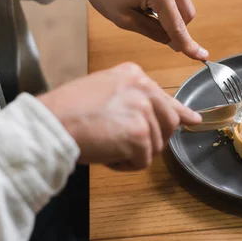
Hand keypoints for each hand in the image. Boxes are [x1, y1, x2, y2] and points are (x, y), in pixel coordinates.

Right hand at [38, 62, 201, 169]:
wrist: (49, 124)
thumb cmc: (68, 112)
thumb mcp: (105, 92)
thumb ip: (137, 99)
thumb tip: (183, 117)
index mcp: (134, 75)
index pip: (166, 98)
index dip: (179, 114)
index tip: (191, 121)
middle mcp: (143, 87)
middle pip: (168, 124)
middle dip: (152, 139)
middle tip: (126, 145)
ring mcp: (142, 110)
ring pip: (156, 145)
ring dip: (134, 154)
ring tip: (106, 145)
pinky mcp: (139, 134)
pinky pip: (143, 161)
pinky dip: (125, 166)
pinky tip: (106, 155)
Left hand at [70, 0, 208, 60]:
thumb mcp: (123, 18)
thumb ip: (152, 32)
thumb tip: (170, 40)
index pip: (178, 26)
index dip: (188, 45)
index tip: (201, 56)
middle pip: (187, 14)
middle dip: (175, 27)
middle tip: (154, 31)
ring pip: (183, 2)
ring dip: (170, 13)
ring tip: (143, 9)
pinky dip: (166, 0)